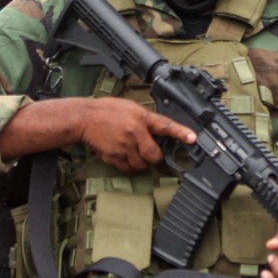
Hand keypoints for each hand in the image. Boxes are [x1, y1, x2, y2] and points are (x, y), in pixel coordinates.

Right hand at [79, 97, 194, 171]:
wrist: (84, 117)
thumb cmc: (108, 111)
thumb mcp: (131, 108)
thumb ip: (146, 119)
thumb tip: (160, 132)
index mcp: (141, 117)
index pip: (165, 126)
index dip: (181, 133)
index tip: (193, 139)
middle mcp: (134, 132)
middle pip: (154, 156)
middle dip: (154, 157)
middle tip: (149, 152)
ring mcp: (124, 146)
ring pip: (141, 165)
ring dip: (141, 163)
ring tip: (133, 152)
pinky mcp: (114, 156)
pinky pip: (127, 169)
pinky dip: (128, 166)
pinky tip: (123, 156)